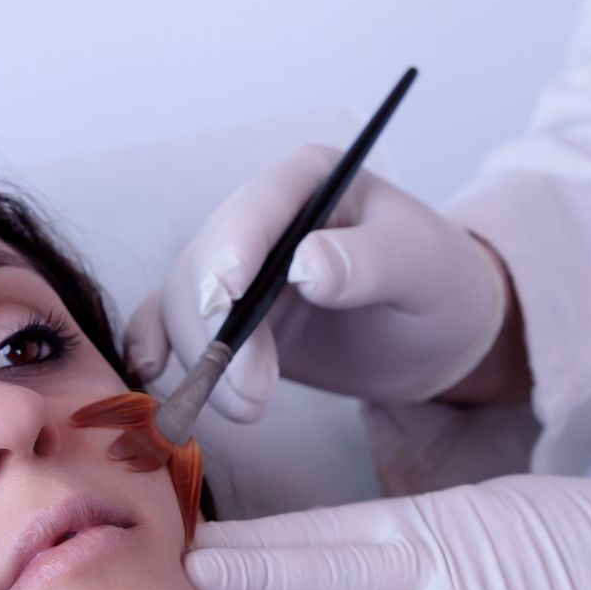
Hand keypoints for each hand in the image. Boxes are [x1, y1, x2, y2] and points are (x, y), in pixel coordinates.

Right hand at [124, 144, 511, 422]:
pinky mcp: (225, 312)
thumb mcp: (421, 269)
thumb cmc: (438, 287)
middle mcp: (262, 215)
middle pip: (206, 263)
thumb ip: (368, 262)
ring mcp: (238, 264)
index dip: (230, 253)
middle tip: (253, 397)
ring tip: (250, 408)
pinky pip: (170, 320)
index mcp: (309, 181)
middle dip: (218, 332)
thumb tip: (306, 266)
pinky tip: (151, 372)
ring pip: (186, 302)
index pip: (256, 209)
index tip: (222, 302)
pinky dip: (156, 344)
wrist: (432, 335)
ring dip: (203, 360)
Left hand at [184, 475, 590, 589]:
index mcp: (441, 517)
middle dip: (244, 577)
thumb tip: (347, 552)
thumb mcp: (499, 516)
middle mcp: (449, 561)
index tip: (185, 539)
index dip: (251, 536)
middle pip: (324, 568)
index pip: (323, 524)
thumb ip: (424, 537)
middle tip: (169, 582)